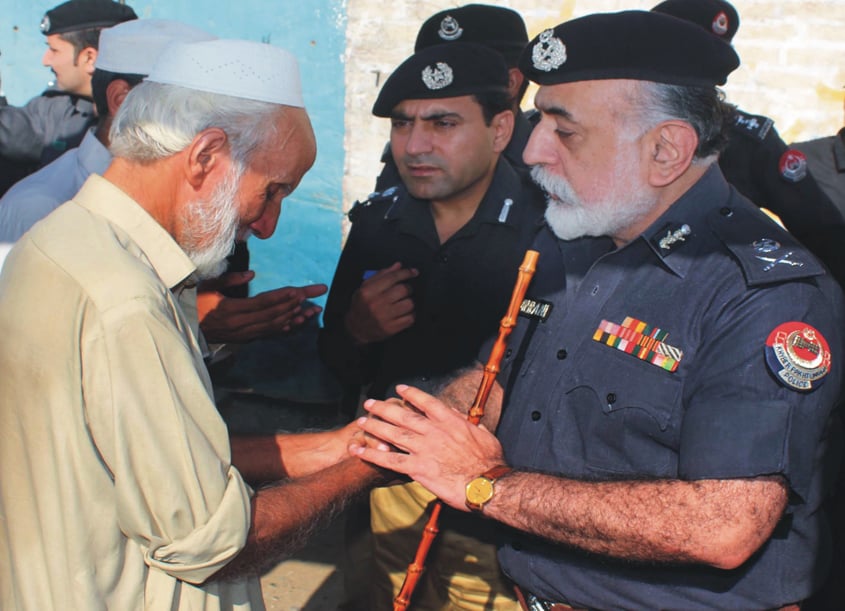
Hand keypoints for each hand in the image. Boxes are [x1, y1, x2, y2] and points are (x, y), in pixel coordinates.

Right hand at [197, 272, 327, 343]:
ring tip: (313, 309)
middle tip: (314, 295)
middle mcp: (240, 325)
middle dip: (295, 304)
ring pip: (274, 326)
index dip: (282, 297)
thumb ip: (228, 279)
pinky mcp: (245, 339)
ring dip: (296, 317)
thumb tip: (252, 274)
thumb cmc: (193, 304)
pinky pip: (270, 334)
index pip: (262, 303)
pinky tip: (299, 323)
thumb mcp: (206, 287)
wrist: (185, 331)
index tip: (298, 291)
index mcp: (230, 310)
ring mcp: (244, 334)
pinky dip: (286, 328)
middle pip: (273, 314)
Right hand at [344, 262, 417, 344]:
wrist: (356, 328)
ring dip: (410, 302)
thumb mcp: (365, 287)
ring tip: (404, 302)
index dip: (406, 273)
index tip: (413, 272)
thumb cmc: (361, 305)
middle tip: (406, 291)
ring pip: (409, 304)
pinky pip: (410, 318)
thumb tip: (398, 266)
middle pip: (403, 290)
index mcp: (369, 291)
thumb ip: (382, 275)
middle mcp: (376, 304)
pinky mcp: (391, 328)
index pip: (392, 277)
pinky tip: (405, 313)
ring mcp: (384, 317)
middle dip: (408, 288)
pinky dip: (411, 315)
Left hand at [349, 385, 505, 509]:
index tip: (399, 389)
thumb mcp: (484, 434)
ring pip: (393, 434)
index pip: (426, 402)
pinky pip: (390, 460)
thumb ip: (466, 423)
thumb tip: (456, 414)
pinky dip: (372, 454)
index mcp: (450, 421)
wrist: (487, 483)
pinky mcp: (418, 468)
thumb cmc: (490, 461)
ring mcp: (424, 449)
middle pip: (403, 415)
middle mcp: (434, 431)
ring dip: (374, 427)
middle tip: (370, 404)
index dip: (411, 395)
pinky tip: (359, 451)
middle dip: (384, 408)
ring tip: (361, 422)